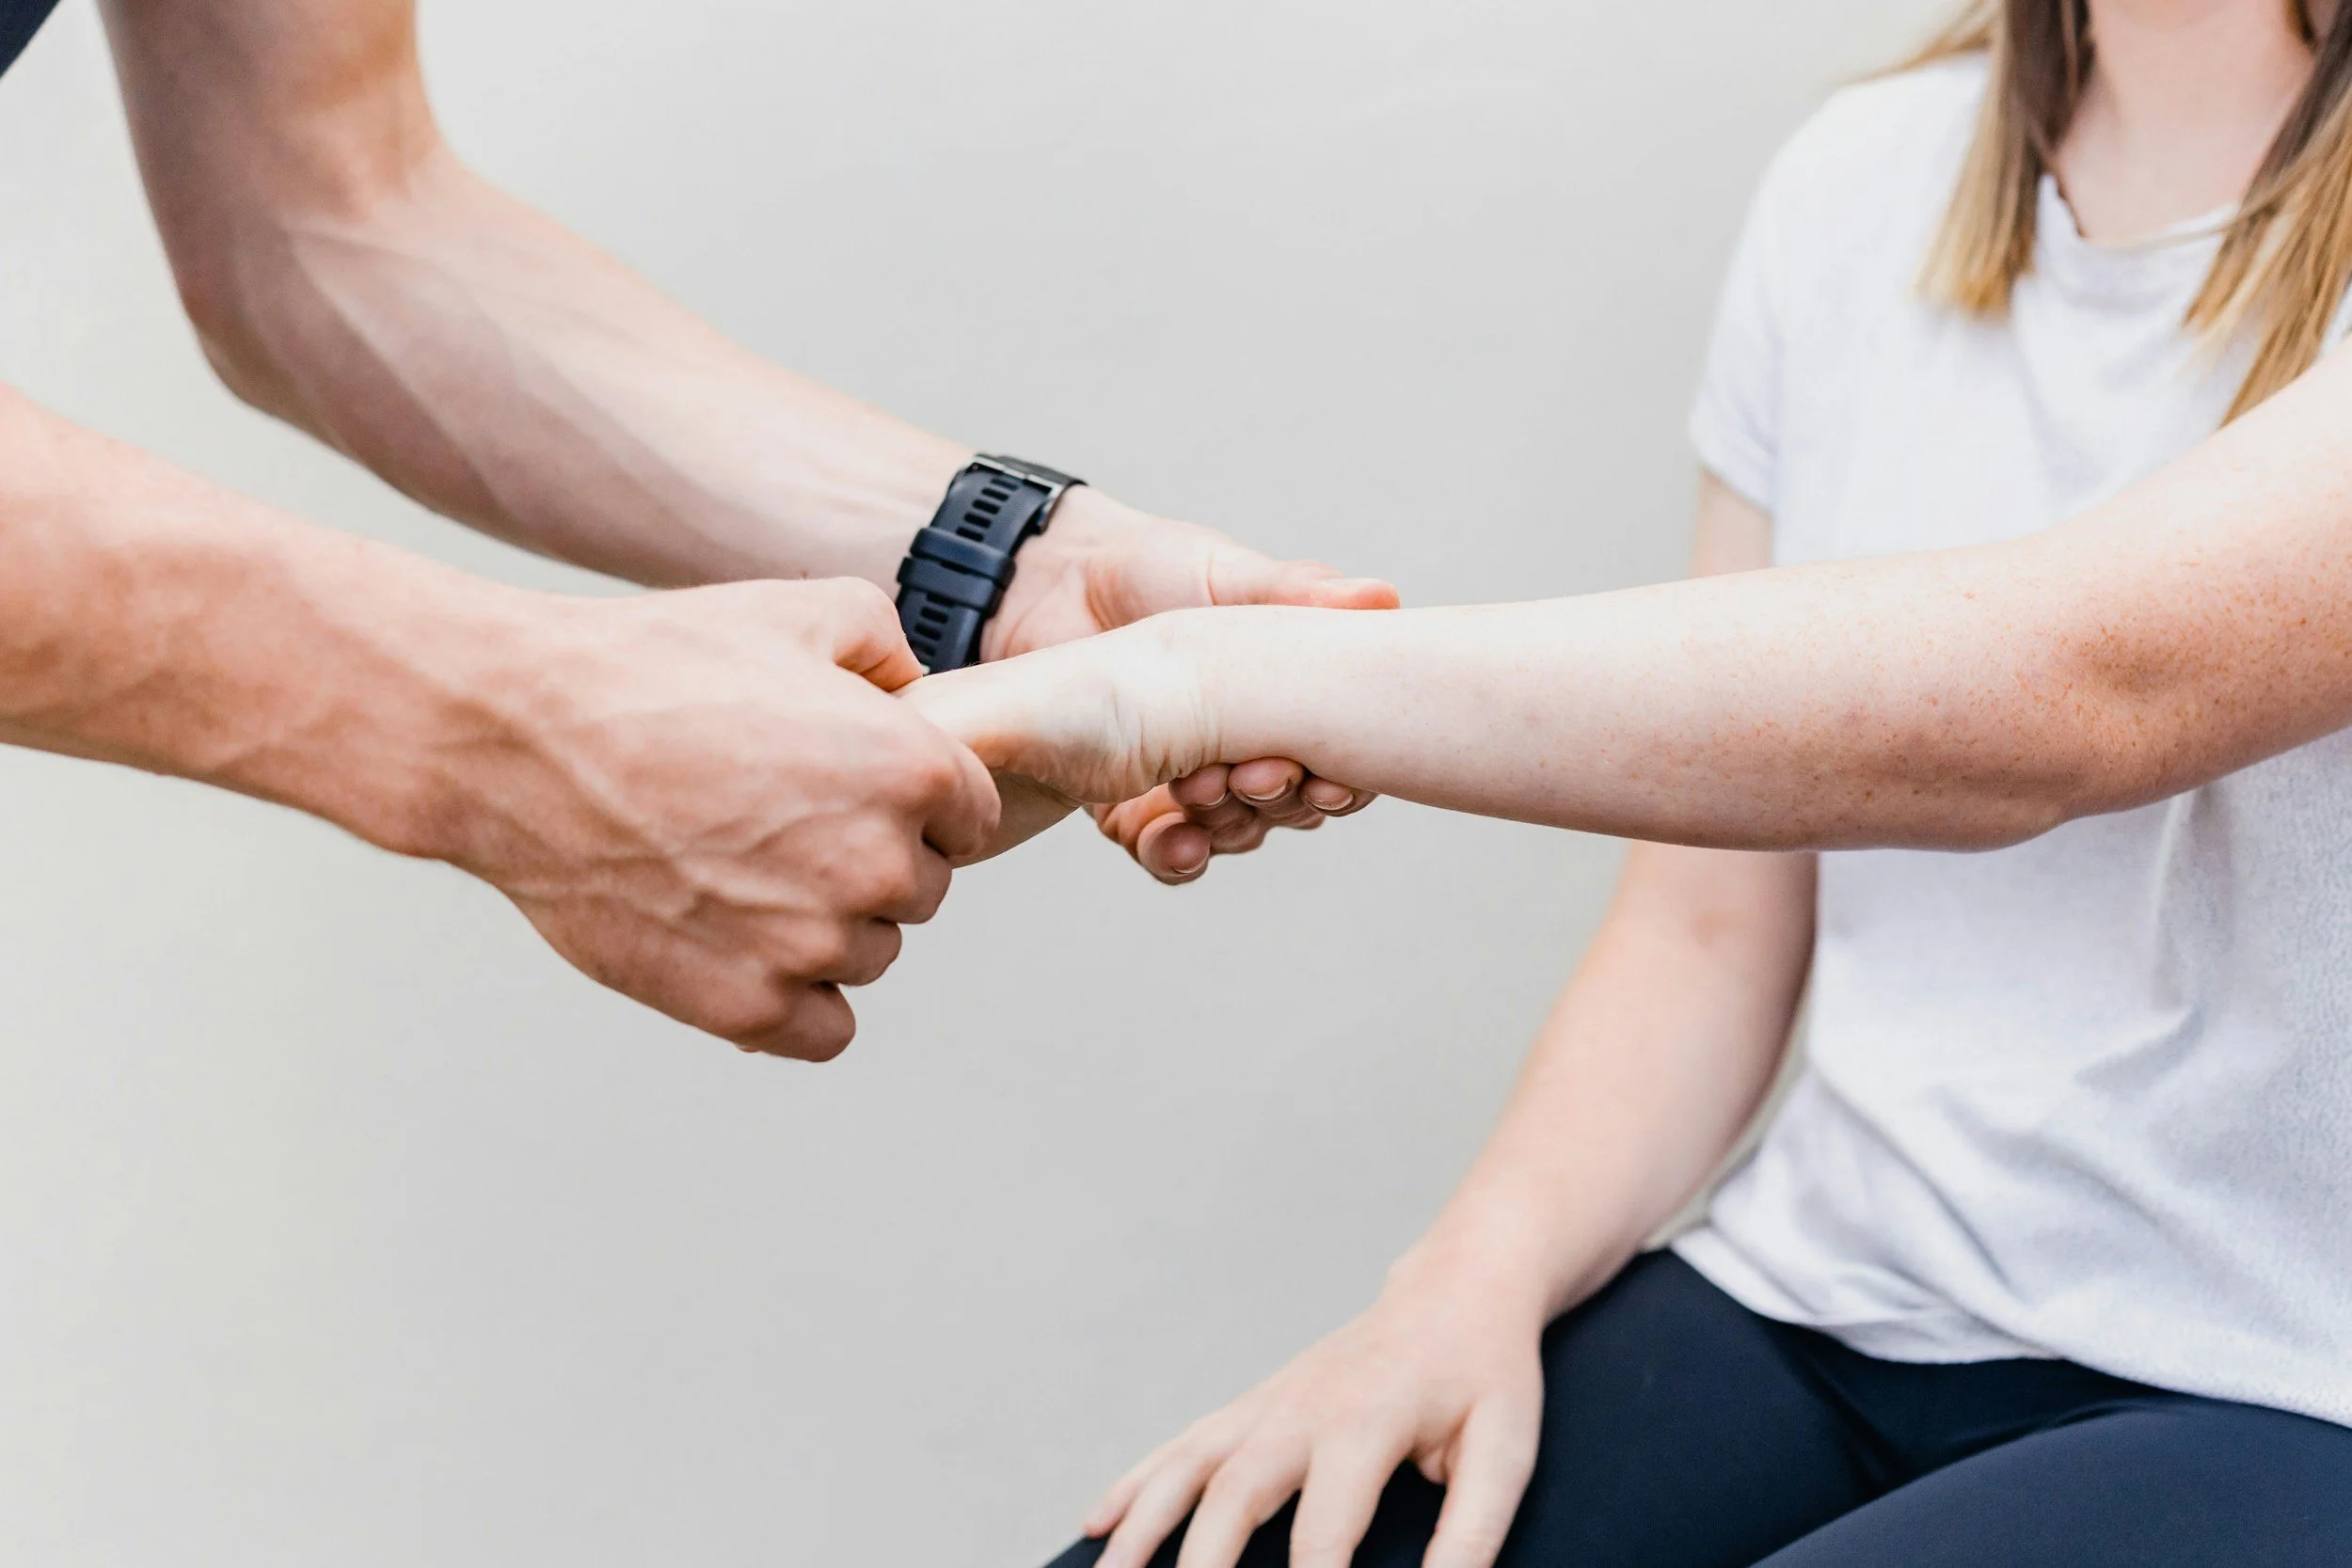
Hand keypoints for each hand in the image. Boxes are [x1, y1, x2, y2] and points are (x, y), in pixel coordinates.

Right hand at [434, 578, 997, 1058]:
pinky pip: (824, 1029)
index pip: (969, 815)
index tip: (848, 783)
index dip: (914, 797)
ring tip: (739, 870)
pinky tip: (744, 946)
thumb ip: (887, 644)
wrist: (517, 738)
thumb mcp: (795, 610)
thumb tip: (914, 687)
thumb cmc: (650, 666)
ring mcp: (813, 944)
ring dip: (825, 926)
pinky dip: (794, 999)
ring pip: (869, 955)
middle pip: (921, 888)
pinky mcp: (747, 1007)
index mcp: (913, 769)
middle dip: (869, 858)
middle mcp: (880, 864)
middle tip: (777, 821)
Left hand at [986, 489, 1391, 881]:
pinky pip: (1167, 851)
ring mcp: (1194, 782)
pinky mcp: (1133, 807)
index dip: (1345, 782)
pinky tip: (1179, 842)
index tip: (1331, 780)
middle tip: (1253, 775)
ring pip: (1237, 833)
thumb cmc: (1150, 568)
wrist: (1050, 586)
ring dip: (1231, 824)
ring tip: (1201, 791)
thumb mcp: (1227, 575)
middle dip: (1280, 800)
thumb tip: (1382, 597)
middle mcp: (1250, 748)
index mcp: (1288, 698)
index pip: (1342, 760)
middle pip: (1293, 807)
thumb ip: (1295, 593)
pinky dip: (1177, 854)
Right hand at [1086, 1241, 1547, 1567]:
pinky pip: (1183, 1443)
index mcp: (1367, 1421)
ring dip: (1143, 1525)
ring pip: (1189, 1465)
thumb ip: (1470, 1533)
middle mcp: (1302, 1408)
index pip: (1325, 1534)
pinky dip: (1137, 1483)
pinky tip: (1099, 1522)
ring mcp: (1269, 1402)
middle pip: (1233, 1496)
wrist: (1458, 1289)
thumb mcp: (1504, 1452)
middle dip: (1198, 1566)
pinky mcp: (1256, 1404)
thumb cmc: (1486, 1376)